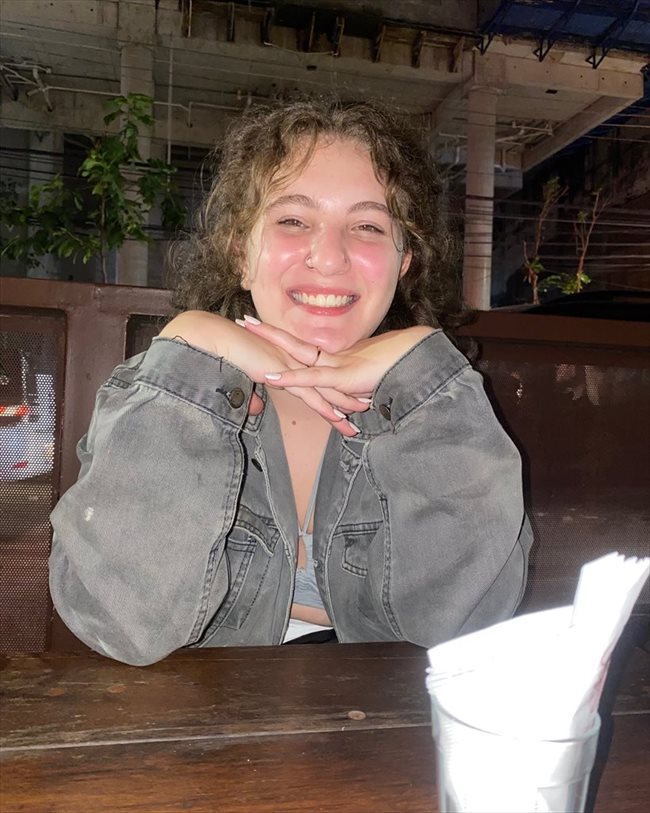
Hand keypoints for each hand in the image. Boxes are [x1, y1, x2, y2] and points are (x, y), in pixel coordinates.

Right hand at [158, 311, 361, 435]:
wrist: (219, 339)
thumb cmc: (227, 353)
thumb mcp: (244, 376)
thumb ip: (253, 393)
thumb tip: (253, 408)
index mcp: (290, 360)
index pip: (319, 376)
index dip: (335, 388)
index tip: (350, 398)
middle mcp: (296, 362)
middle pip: (328, 383)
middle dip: (348, 397)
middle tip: (366, 408)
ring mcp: (292, 367)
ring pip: (325, 391)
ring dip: (343, 407)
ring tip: (358, 421)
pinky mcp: (284, 374)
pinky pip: (309, 394)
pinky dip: (325, 406)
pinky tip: (338, 417)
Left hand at [239, 317, 433, 399]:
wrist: (426, 361)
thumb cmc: (407, 368)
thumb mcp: (375, 383)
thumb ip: (361, 387)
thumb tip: (357, 397)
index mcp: (341, 359)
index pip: (306, 348)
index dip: (284, 338)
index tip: (264, 328)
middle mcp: (336, 359)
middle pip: (295, 343)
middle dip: (269, 332)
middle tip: (244, 318)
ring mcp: (339, 366)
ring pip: (298, 353)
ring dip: (272, 341)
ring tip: (247, 326)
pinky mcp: (346, 378)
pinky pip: (314, 379)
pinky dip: (293, 379)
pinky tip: (272, 376)